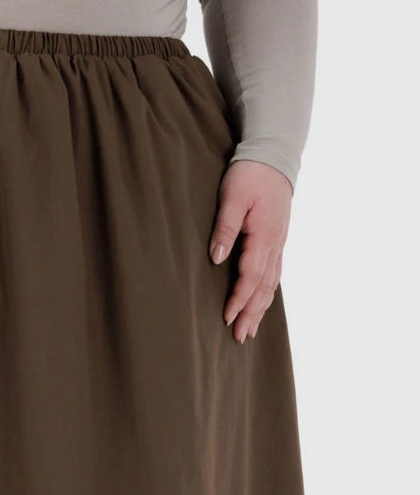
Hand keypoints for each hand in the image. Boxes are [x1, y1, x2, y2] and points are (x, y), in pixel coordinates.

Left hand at [208, 159, 292, 343]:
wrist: (274, 156)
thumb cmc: (250, 175)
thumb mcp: (232, 197)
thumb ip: (225, 228)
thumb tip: (216, 258)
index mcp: (264, 237)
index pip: (250, 276)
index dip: (239, 299)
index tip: (227, 317)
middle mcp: (275, 245)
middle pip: (264, 288)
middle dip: (251, 314)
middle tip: (239, 338)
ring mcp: (279, 245)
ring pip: (271, 285)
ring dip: (260, 309)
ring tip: (249, 331)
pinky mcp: (277, 242)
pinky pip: (274, 275)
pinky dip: (267, 294)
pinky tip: (261, 306)